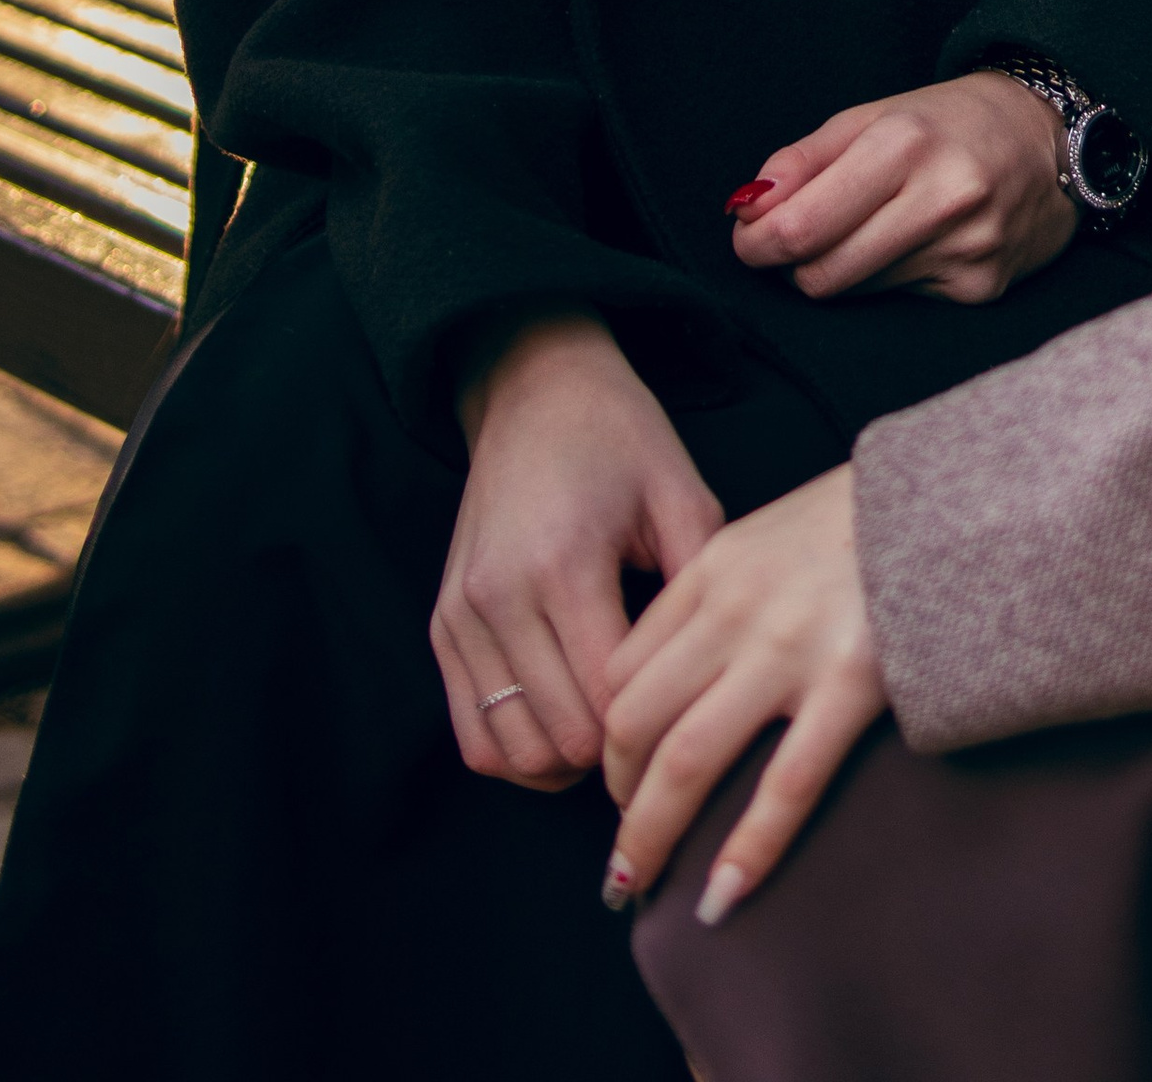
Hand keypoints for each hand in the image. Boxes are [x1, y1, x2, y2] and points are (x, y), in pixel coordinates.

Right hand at [434, 310, 723, 791]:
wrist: (534, 389)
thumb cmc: (620, 438)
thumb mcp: (683, 495)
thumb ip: (698, 589)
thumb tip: (711, 683)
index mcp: (564, 565)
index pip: (608, 704)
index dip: (657, 730)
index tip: (692, 718)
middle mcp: (498, 598)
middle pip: (559, 741)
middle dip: (615, 753)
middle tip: (660, 728)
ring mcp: (459, 616)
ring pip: (509, 753)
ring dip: (564, 762)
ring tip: (612, 730)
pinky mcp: (441, 627)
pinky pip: (472, 735)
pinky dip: (518, 750)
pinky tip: (564, 723)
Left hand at [602, 465, 886, 923]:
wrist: (956, 494)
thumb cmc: (868, 517)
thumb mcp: (774, 531)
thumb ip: (727, 588)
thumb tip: (687, 669)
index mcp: (714, 566)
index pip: (624, 669)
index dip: (610, 739)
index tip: (621, 782)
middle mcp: (735, 607)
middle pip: (635, 721)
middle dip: (617, 797)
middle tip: (624, 845)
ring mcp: (789, 647)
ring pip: (686, 760)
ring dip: (651, 835)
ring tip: (640, 887)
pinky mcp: (850, 683)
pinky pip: (785, 786)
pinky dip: (747, 850)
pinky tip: (723, 896)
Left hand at [727, 69, 1075, 302]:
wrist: (1048, 139)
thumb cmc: (948, 123)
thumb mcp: (872, 117)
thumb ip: (802, 161)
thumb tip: (746, 208)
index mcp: (904, 143)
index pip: (802, 227)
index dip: (757, 243)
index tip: (749, 238)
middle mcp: (941, 198)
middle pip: (822, 274)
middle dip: (790, 264)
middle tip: (790, 242)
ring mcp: (966, 249)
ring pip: (856, 293)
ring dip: (839, 269)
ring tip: (864, 230)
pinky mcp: (981, 288)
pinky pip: (899, 301)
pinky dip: (888, 278)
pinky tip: (914, 243)